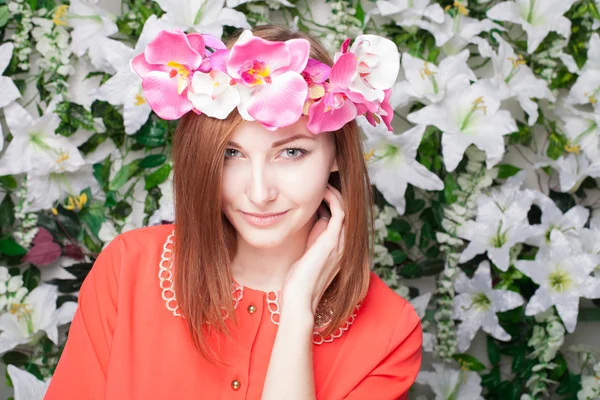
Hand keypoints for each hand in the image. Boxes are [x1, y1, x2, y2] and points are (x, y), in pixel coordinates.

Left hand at [281, 184, 345, 314]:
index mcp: (339, 248)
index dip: (334, 203)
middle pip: (347, 211)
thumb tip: (313, 220)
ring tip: (324, 183)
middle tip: (325, 182)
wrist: (299, 298)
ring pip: (346, 208)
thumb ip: (314, 238)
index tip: (320, 191)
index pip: (342, 219)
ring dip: (336, 193)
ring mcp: (340, 242)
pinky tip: (322, 191)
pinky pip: (339, 211)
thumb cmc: (299, 281)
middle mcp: (344, 244)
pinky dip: (333, 198)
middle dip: (337, 195)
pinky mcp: (332, 240)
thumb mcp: (308, 254)